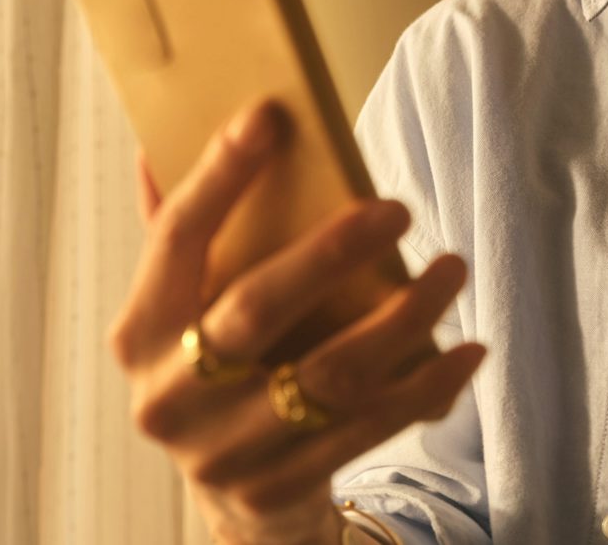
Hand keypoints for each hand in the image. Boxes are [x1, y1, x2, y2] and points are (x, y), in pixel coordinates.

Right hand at [108, 98, 486, 544]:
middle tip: (399, 208)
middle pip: (255, 310)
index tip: (270, 115)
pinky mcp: (279, 488)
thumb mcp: (189, 306)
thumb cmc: (221, 363)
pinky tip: (467, 351)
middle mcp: (169, 396)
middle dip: (330, 253)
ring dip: (403, 319)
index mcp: (140, 331)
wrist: (235, 491)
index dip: (219, 175)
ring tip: (451, 270)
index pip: (175, 239)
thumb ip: (181, 231)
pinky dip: (425, 386)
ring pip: (327, 377)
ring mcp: (222, 451)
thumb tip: (161, 137)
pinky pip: (366, 429)